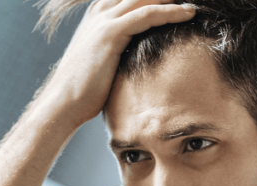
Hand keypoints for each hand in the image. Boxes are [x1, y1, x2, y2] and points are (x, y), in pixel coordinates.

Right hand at [36, 0, 195, 127]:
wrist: (63, 103)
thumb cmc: (83, 91)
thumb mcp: (103, 61)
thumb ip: (120, 49)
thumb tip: (141, 55)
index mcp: (98, 15)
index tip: (177, 0)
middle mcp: (100, 12)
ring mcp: (104, 20)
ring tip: (194, 2)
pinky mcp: (110, 33)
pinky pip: (147, 14)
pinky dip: (170, 11)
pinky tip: (189, 12)